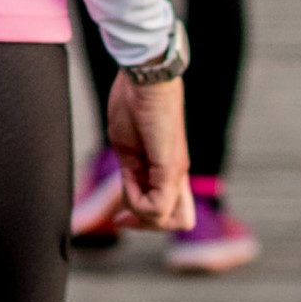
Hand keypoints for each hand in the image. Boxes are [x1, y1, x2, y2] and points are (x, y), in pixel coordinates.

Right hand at [97, 68, 193, 232]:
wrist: (143, 77)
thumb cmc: (132, 103)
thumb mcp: (126, 148)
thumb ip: (131, 173)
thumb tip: (129, 194)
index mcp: (168, 169)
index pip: (170, 211)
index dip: (143, 218)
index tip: (120, 214)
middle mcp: (178, 173)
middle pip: (180, 222)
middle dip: (148, 225)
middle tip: (123, 214)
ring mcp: (177, 170)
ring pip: (173, 219)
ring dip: (142, 215)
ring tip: (126, 190)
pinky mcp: (171, 166)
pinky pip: (158, 204)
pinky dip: (135, 200)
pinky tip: (126, 178)